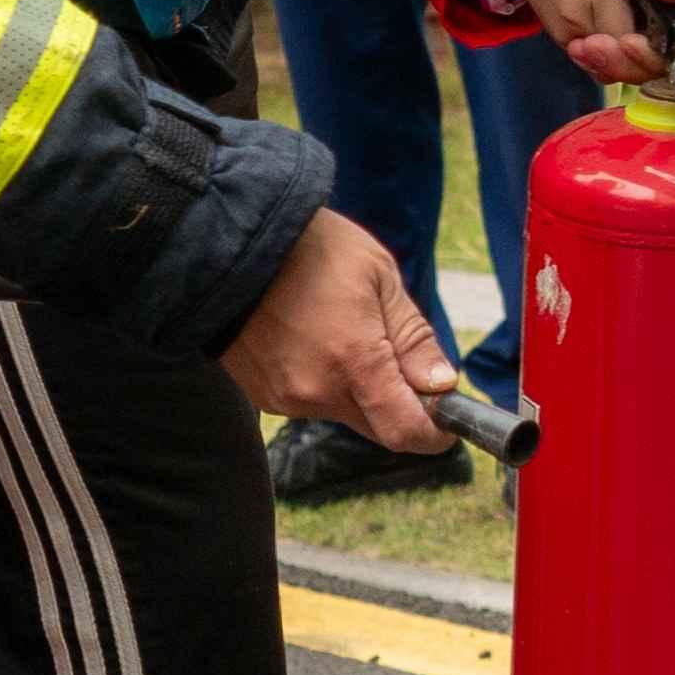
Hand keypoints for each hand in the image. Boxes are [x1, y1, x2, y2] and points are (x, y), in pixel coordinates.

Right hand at [220, 209, 461, 450]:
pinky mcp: (263, 395)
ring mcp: (286, 397)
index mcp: (355, 362)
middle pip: (378, 426)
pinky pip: (310, 402)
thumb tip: (442, 386)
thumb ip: (413, 338)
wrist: (229, 242)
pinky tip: (312, 337)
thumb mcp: (378, 276)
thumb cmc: (310, 248)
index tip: (445, 417)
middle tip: (397, 356)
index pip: (406, 431)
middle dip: (398, 404)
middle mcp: (318, 392)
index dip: (434, 432)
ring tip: (343, 330)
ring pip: (344, 413)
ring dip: (358, 389)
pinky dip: (324, 381)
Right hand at [502, 0, 657, 72]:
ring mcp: (565, 36)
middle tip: (670, 50)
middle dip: (647, 63)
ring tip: (654, 47)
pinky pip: (594, 63)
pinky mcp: (560, 42)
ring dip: (632, 65)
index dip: (658, 49)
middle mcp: (577, 22)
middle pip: (621, 63)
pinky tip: (632, 45)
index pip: (633, 42)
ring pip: (607, 69)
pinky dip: (614, 60)